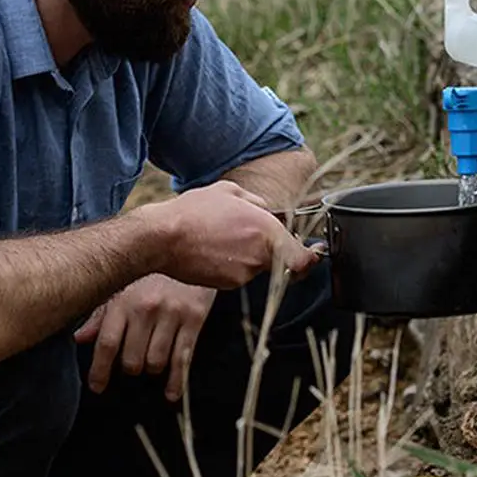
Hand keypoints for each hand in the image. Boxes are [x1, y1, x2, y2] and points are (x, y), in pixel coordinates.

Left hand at [74, 274, 216, 400]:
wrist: (190, 243)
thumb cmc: (153, 270)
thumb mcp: (123, 286)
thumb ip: (101, 314)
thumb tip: (80, 339)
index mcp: (124, 301)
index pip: (107, 343)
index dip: (100, 370)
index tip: (98, 387)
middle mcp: (146, 309)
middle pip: (132, 359)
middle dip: (131, 368)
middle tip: (132, 365)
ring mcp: (172, 315)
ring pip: (156, 362)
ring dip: (152, 369)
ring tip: (152, 363)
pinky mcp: (194, 319)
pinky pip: (184, 358)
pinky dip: (177, 381)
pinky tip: (171, 394)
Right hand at [150, 181, 321, 288]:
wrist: (162, 238)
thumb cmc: (193, 212)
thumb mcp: (228, 192)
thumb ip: (256, 202)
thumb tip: (267, 210)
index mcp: (266, 230)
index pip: (302, 256)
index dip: (311, 259)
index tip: (314, 256)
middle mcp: (260, 254)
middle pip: (278, 261)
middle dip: (268, 252)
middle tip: (243, 239)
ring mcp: (245, 272)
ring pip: (256, 267)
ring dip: (245, 257)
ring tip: (220, 240)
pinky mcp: (229, 284)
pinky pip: (238, 275)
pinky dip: (230, 266)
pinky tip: (212, 251)